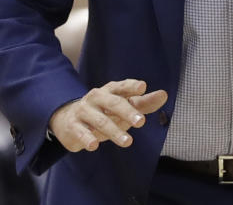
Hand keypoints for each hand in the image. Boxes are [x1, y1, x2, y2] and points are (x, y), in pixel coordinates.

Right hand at [49, 79, 167, 151]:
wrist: (68, 119)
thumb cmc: (103, 111)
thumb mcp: (123, 106)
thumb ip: (144, 102)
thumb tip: (164, 95)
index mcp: (110, 91)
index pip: (122, 87)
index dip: (132, 86)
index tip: (142, 87)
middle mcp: (96, 97)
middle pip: (113, 103)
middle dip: (127, 112)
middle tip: (141, 122)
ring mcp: (84, 110)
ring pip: (100, 120)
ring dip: (114, 131)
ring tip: (128, 142)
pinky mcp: (73, 126)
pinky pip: (80, 132)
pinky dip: (87, 138)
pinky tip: (94, 146)